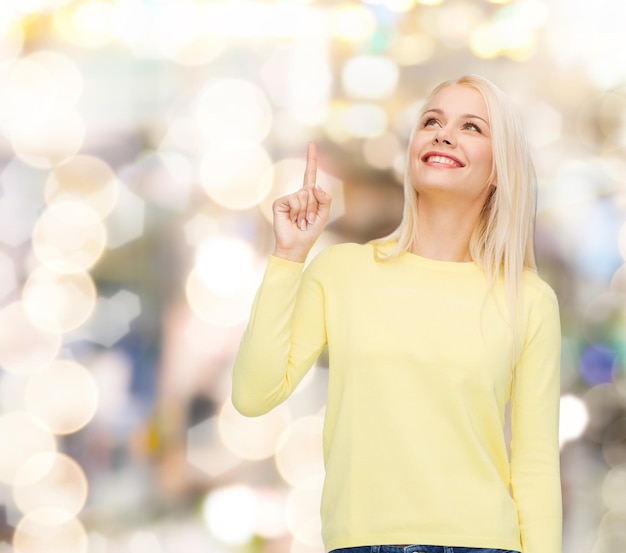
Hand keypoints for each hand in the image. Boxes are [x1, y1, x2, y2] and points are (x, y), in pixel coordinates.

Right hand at [272, 143, 331, 262]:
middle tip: (308, 221)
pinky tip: (293, 220)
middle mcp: (298, 194)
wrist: (296, 246)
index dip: (311, 160)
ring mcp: (288, 198)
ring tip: (301, 222)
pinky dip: (297, 211)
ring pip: (304, 196)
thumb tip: (313, 185)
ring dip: (306, 212)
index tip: (311, 144)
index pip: (310, 174)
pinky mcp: (280, 203)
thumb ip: (324, 198)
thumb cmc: (310, 232)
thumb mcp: (324, 215)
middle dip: (314, 207)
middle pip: (312, 190)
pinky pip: (294, 200)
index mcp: (309, 196)